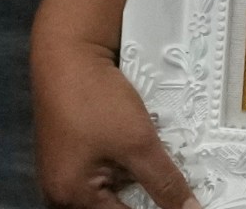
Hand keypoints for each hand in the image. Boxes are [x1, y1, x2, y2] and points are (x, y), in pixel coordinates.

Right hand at [35, 36, 197, 208]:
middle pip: (113, 208)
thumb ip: (164, 182)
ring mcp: (64, 171)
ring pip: (111, 190)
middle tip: (178, 187)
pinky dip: (127, 164)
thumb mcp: (137, 143)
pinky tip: (144, 152)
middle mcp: (61, 192)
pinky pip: (104, 171)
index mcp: (71, 198)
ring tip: (159, 164)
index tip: (184, 204)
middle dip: (147, 198)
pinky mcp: (72, 152)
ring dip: (138, 180)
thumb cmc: (94, 98)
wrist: (67, 52)